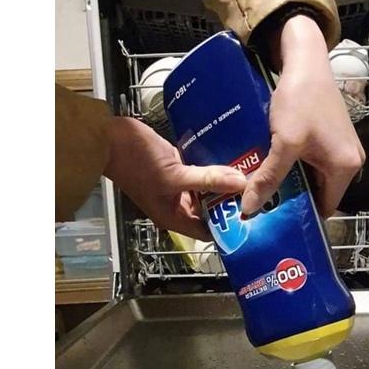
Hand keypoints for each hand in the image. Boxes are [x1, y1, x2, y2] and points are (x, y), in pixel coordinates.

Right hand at [104, 117, 245, 240]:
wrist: (110, 137)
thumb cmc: (135, 162)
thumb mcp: (175, 175)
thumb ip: (208, 179)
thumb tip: (240, 183)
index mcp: (173, 217)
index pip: (208, 231)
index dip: (229, 226)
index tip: (253, 216)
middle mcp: (177, 205)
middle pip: (211, 209)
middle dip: (230, 202)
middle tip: (258, 192)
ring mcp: (178, 186)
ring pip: (207, 190)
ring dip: (224, 184)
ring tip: (251, 176)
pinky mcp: (178, 168)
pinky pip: (201, 173)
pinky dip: (215, 169)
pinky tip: (233, 160)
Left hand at [241, 15, 364, 218]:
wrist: (305, 59)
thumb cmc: (301, 99)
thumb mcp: (284, 142)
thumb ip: (268, 177)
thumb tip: (250, 208)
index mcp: (346, 167)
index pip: (325, 208)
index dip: (301, 217)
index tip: (275, 222)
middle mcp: (348, 161)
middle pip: (318, 193)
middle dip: (292, 200)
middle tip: (263, 209)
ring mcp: (338, 148)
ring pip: (311, 178)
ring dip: (289, 182)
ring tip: (263, 191)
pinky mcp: (327, 137)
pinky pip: (310, 162)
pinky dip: (292, 167)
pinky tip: (270, 168)